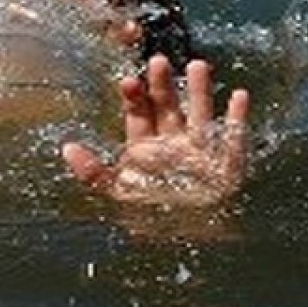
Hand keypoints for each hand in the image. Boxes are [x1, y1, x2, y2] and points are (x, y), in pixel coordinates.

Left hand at [62, 55, 250, 206]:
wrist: (188, 246)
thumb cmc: (152, 218)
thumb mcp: (119, 194)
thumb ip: (95, 173)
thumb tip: (67, 148)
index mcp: (146, 147)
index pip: (138, 114)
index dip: (134, 96)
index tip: (128, 80)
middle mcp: (173, 143)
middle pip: (167, 106)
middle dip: (162, 84)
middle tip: (157, 60)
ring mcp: (201, 150)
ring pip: (200, 113)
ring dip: (199, 90)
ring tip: (197, 64)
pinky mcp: (226, 162)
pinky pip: (233, 136)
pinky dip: (238, 118)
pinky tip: (240, 96)